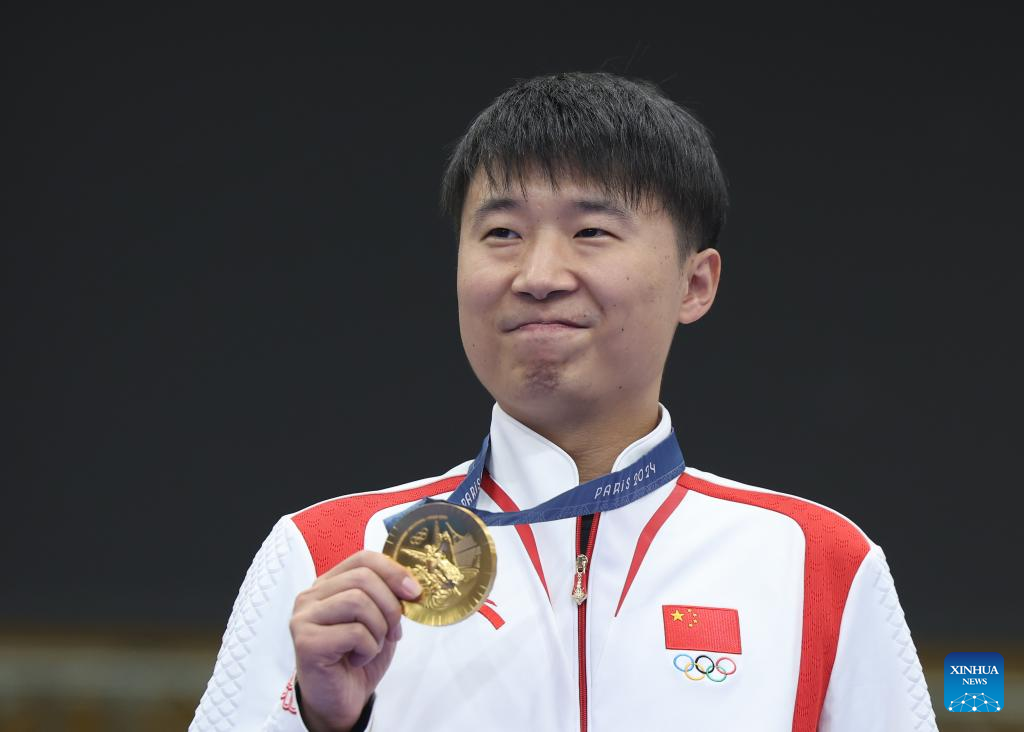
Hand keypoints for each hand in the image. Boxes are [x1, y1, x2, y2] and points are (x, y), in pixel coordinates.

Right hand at [289, 550, 420, 731]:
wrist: (340, 700)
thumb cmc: (357, 657)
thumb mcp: (379, 620)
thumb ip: (388, 596)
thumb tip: (412, 584)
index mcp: (329, 584)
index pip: (363, 558)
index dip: (394, 571)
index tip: (414, 592)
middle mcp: (311, 596)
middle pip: (363, 578)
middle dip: (390, 606)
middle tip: (395, 631)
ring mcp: (304, 617)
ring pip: (358, 601)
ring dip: (378, 628)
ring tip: (373, 646)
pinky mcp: (306, 641)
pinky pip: (353, 632)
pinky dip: (368, 648)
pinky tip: (358, 659)